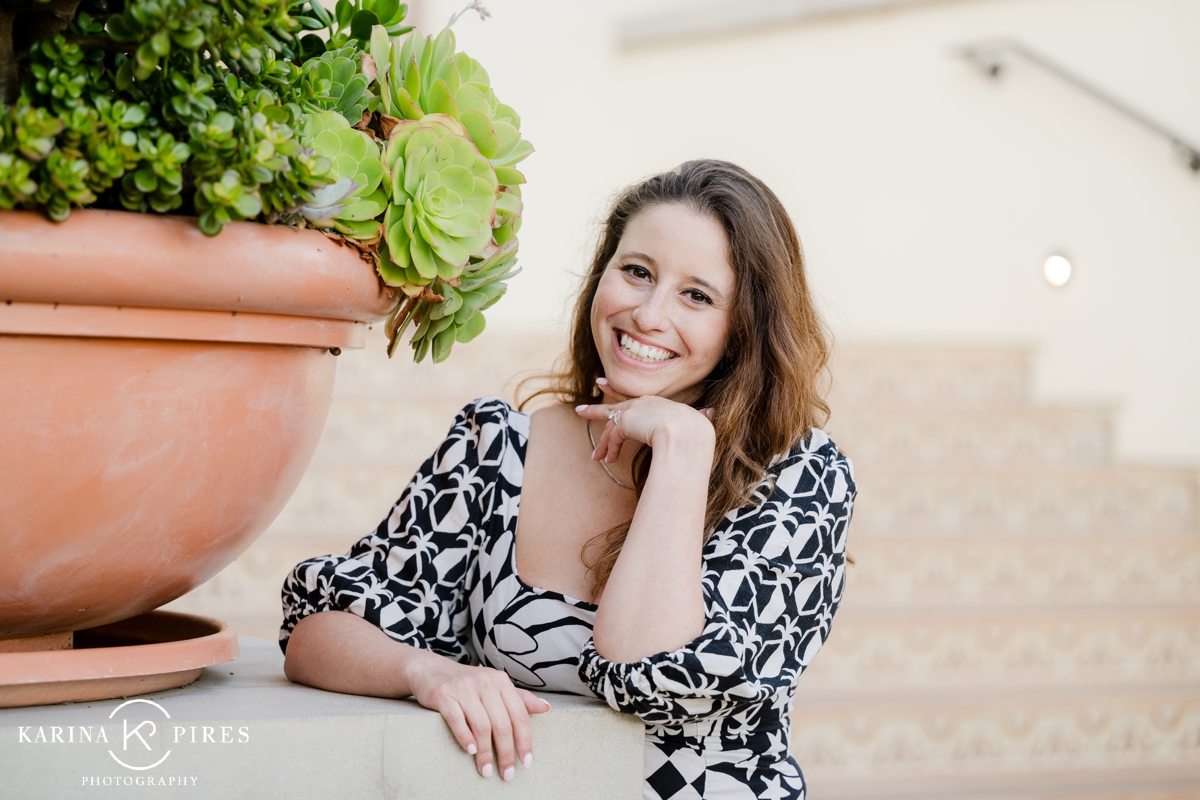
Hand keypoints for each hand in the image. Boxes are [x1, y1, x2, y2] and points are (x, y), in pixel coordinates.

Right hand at [405, 650, 550, 779]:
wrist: (430, 670)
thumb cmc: (467, 684)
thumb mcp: (495, 687)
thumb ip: (520, 698)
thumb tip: (546, 708)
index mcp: (501, 681)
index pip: (519, 714)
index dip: (525, 740)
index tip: (526, 762)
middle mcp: (485, 682)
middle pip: (502, 723)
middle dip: (506, 753)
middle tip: (507, 774)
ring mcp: (463, 688)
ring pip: (481, 725)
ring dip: (485, 752)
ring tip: (486, 770)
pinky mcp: (444, 695)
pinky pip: (457, 719)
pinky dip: (465, 737)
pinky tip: (471, 751)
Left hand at [575, 377, 714, 464]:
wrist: (686, 432)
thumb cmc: (695, 431)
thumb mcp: (695, 424)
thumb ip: (702, 417)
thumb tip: (712, 412)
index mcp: (660, 404)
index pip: (638, 400)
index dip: (623, 395)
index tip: (609, 386)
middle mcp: (645, 404)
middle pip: (617, 405)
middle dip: (600, 404)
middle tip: (584, 405)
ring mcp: (634, 411)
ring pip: (611, 424)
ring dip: (603, 443)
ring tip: (595, 457)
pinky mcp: (625, 422)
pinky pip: (613, 436)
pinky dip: (610, 448)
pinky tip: (609, 459)